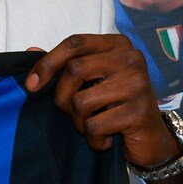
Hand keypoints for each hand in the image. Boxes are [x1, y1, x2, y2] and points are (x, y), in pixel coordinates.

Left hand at [25, 34, 176, 165]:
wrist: (152, 139)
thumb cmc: (116, 105)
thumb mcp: (91, 81)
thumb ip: (64, 65)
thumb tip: (30, 51)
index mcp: (117, 45)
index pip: (75, 43)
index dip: (48, 63)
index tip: (31, 85)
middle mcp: (131, 59)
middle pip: (74, 70)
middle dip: (62, 98)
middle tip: (71, 112)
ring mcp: (138, 84)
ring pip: (81, 101)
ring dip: (79, 122)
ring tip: (93, 125)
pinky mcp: (139, 112)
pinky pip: (95, 126)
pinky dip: (94, 139)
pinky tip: (106, 139)